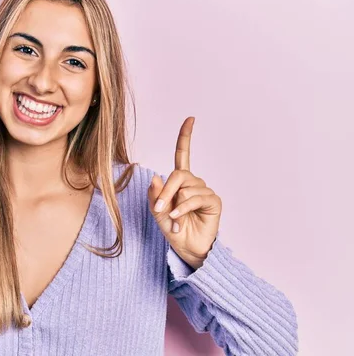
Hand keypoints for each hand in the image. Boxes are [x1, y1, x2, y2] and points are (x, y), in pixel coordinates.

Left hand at [148, 117, 221, 269]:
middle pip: (178, 174)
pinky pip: (196, 198)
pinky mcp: (213, 201)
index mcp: (179, 182)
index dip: (186, 137)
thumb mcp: (158, 212)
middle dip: (166, 191)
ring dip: (175, 204)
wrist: (187, 248)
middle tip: (160, 208)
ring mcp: (204, 191)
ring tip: (174, 219)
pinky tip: (179, 218)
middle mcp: (194, 183)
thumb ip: (155, 195)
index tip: (190, 119)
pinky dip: (184, 207)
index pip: (183, 154)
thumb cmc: (173, 229)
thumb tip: (155, 176)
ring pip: (185, 187)